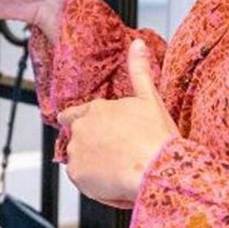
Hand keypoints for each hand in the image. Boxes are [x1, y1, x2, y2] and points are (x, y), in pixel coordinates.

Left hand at [58, 39, 178, 204]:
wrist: (156, 169)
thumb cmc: (156, 137)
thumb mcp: (149, 97)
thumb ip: (139, 70)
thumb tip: (137, 45)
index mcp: (96, 108)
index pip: (72, 114)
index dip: (77, 121)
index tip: (84, 128)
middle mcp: (82, 128)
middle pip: (78, 138)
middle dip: (91, 145)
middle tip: (116, 152)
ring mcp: (77, 151)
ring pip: (79, 159)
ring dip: (91, 164)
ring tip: (118, 167)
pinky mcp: (77, 174)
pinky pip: (81, 179)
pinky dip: (92, 182)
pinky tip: (113, 180)